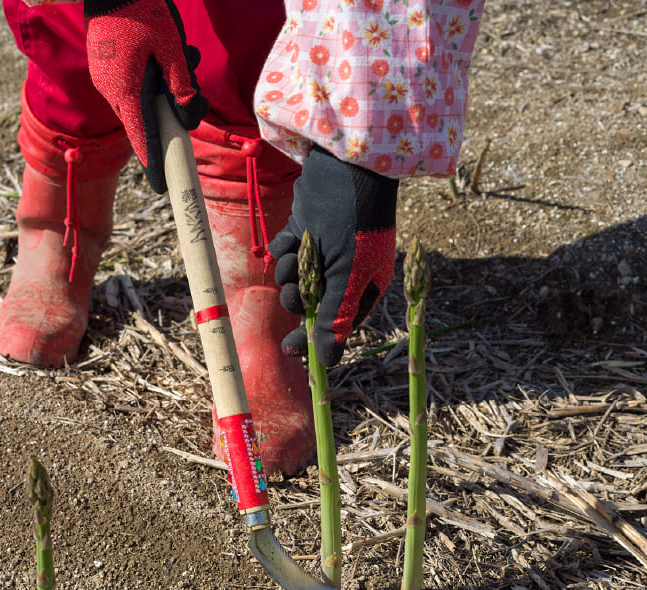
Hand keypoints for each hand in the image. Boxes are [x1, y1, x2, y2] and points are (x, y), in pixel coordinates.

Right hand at [85, 0, 207, 192]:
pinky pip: (136, 87)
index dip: (154, 163)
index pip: (142, 138)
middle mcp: (112, 91)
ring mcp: (108, 80)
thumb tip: (189, 119)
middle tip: (197, 93)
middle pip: (148, 122)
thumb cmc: (141, 8)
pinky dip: (157, 79)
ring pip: (145, 103)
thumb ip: (182, 85)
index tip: (161, 187)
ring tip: (186, 55)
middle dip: (175, 113)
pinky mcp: (109, 70)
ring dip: (169, 89)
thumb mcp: (171, 47)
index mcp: (125, 90)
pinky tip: (172, 53)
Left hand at [270, 146, 398, 366]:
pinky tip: (291, 240)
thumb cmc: (354, 225)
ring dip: (288, 272)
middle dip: (298, 301)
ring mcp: (322, 252)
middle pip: (311, 304)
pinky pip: (285, 254)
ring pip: (293, 279)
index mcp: (364, 286)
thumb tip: (328, 362)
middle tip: (293, 295)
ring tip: (296, 256)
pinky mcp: (303, 232)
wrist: (346, 169)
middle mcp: (344, 272)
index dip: (315, 338)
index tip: (292, 351)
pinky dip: (283, 251)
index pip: (337, 323)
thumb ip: (334, 319)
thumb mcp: (346, 277)